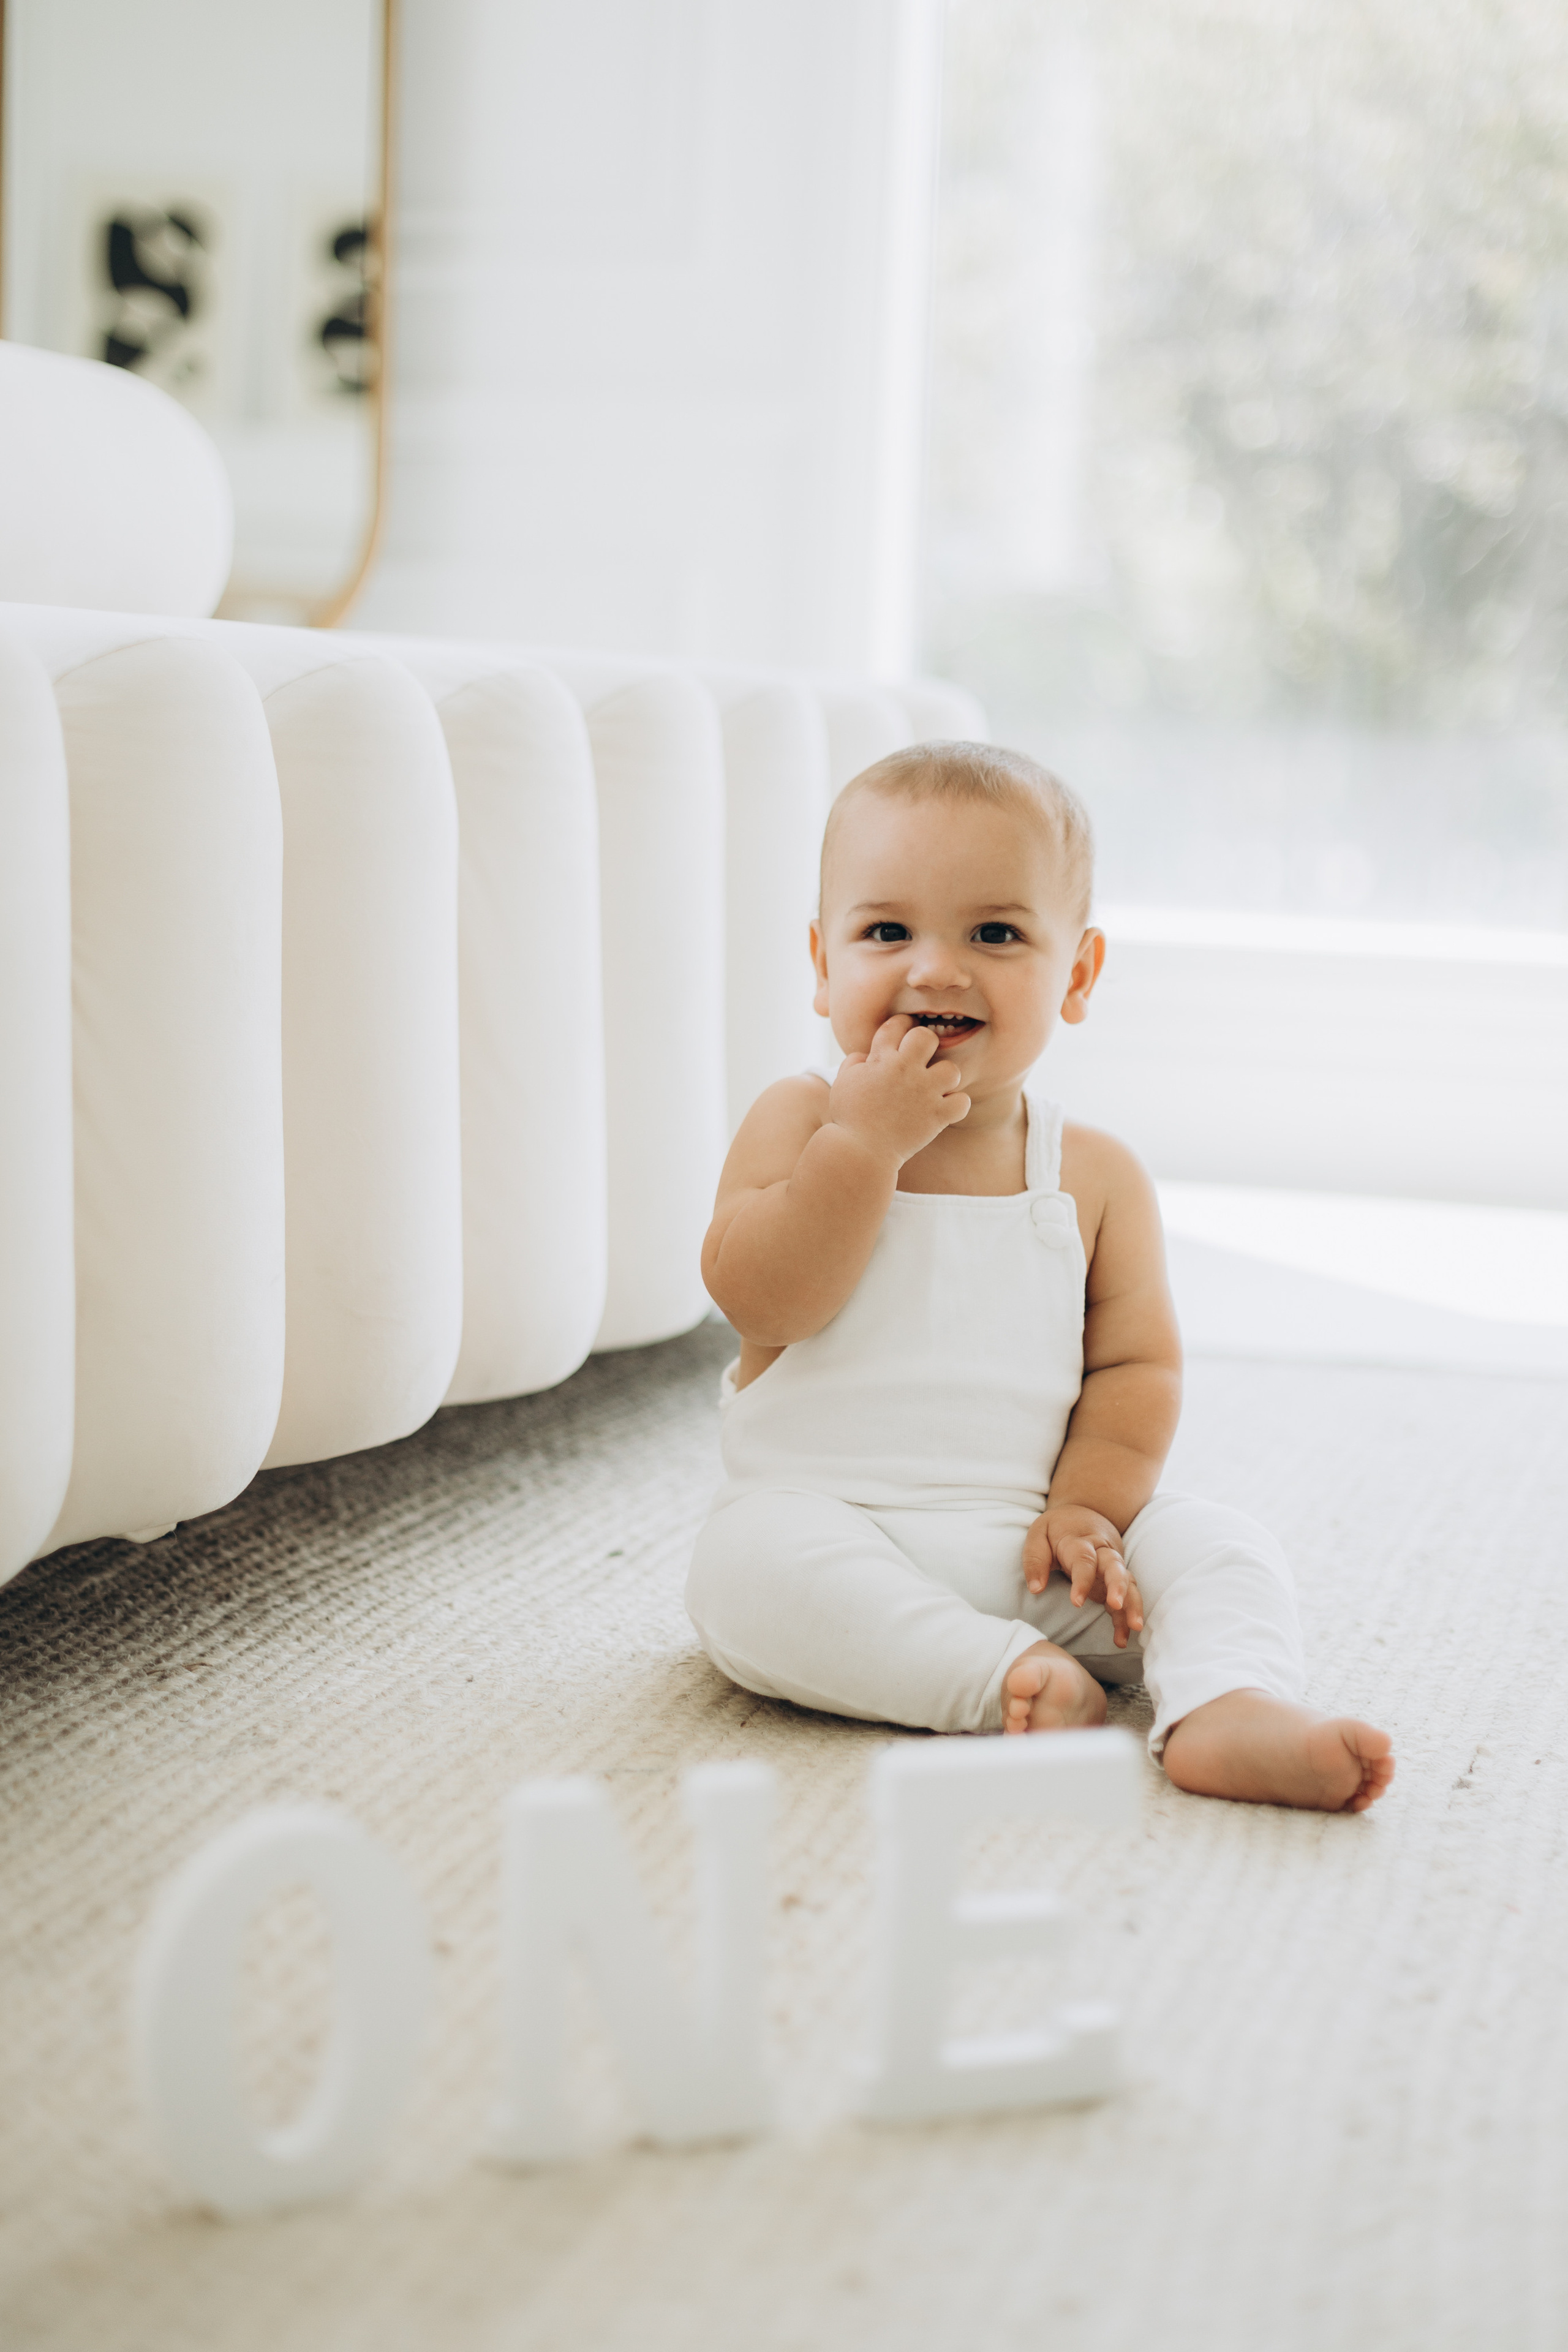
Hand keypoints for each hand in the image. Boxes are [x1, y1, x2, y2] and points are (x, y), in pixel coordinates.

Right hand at [828, 1015, 970, 1168]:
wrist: (860, 1151)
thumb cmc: (849, 1118)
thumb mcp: (843, 1083)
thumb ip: (854, 1062)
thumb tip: (867, 1055)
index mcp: (881, 1059)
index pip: (896, 1025)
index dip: (901, 1027)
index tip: (903, 1037)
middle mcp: (905, 1070)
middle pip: (927, 1037)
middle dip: (926, 1045)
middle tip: (923, 1059)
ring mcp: (923, 1093)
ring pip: (952, 1070)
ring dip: (945, 1079)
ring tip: (936, 1088)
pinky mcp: (936, 1116)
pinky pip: (963, 1102)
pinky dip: (957, 1105)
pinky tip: (945, 1109)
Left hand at [1022, 1505, 1143, 1648]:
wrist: (1086, 1512)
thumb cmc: (1057, 1527)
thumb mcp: (1039, 1534)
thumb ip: (1035, 1559)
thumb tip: (1036, 1589)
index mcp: (1080, 1542)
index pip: (1084, 1560)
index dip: (1082, 1580)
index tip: (1076, 1602)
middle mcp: (1102, 1553)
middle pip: (1115, 1567)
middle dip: (1118, 1586)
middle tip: (1117, 1605)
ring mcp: (1112, 1567)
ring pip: (1128, 1582)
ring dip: (1132, 1603)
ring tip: (1134, 1626)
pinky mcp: (1116, 1580)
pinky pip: (1127, 1597)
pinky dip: (1127, 1616)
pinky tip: (1123, 1638)